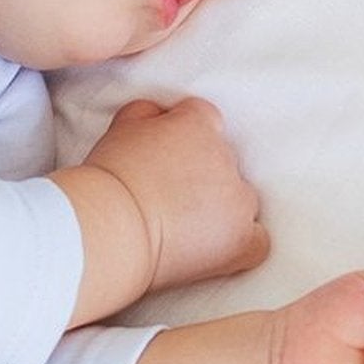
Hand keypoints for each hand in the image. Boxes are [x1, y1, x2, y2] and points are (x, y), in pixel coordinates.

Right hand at [83, 97, 267, 292]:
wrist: (109, 227)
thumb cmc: (107, 180)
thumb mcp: (120, 128)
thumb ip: (146, 114)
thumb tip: (159, 115)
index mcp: (199, 124)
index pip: (203, 120)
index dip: (181, 139)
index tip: (162, 158)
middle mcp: (226, 157)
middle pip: (223, 161)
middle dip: (200, 176)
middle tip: (164, 196)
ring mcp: (238, 200)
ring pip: (240, 199)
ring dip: (219, 209)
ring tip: (181, 227)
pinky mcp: (241, 240)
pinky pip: (256, 240)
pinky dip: (240, 243)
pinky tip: (214, 249)